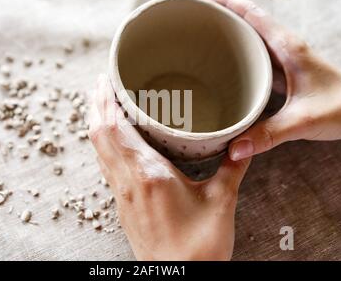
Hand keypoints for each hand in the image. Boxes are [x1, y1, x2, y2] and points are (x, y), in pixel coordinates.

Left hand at [89, 74, 250, 260]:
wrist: (179, 280)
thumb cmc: (198, 247)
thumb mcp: (221, 202)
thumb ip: (232, 168)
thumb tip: (243, 143)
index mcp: (148, 174)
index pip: (115, 128)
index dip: (105, 101)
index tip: (106, 79)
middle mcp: (127, 181)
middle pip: (99, 134)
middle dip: (96, 105)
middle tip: (101, 83)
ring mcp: (121, 194)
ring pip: (99, 149)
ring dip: (97, 123)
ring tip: (102, 104)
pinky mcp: (122, 205)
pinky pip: (106, 165)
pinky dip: (104, 144)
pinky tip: (114, 140)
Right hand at [197, 0, 340, 160]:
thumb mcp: (303, 120)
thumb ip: (268, 135)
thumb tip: (232, 148)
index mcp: (286, 46)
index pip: (249, 13)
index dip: (221, 2)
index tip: (197, 1)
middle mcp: (282, 47)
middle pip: (244, 19)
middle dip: (216, 14)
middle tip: (188, 20)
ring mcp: (282, 59)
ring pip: (249, 37)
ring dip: (225, 33)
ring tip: (197, 38)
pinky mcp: (281, 73)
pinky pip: (253, 57)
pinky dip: (234, 55)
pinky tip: (220, 68)